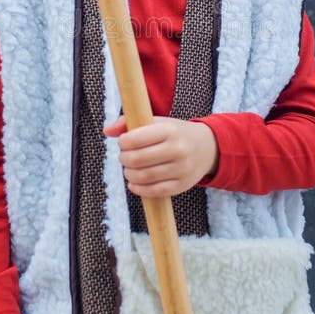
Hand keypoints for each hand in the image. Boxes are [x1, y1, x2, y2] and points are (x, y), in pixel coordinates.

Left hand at [103, 116, 218, 197]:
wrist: (208, 147)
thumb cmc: (175, 133)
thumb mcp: (157, 122)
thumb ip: (130, 123)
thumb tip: (106, 130)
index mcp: (169, 130)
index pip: (135, 139)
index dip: (123, 142)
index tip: (123, 142)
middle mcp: (177, 149)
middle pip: (136, 160)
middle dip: (124, 159)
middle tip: (125, 157)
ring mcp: (181, 169)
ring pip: (143, 177)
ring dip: (129, 174)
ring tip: (129, 170)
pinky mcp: (182, 185)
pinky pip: (155, 191)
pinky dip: (139, 189)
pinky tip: (134, 183)